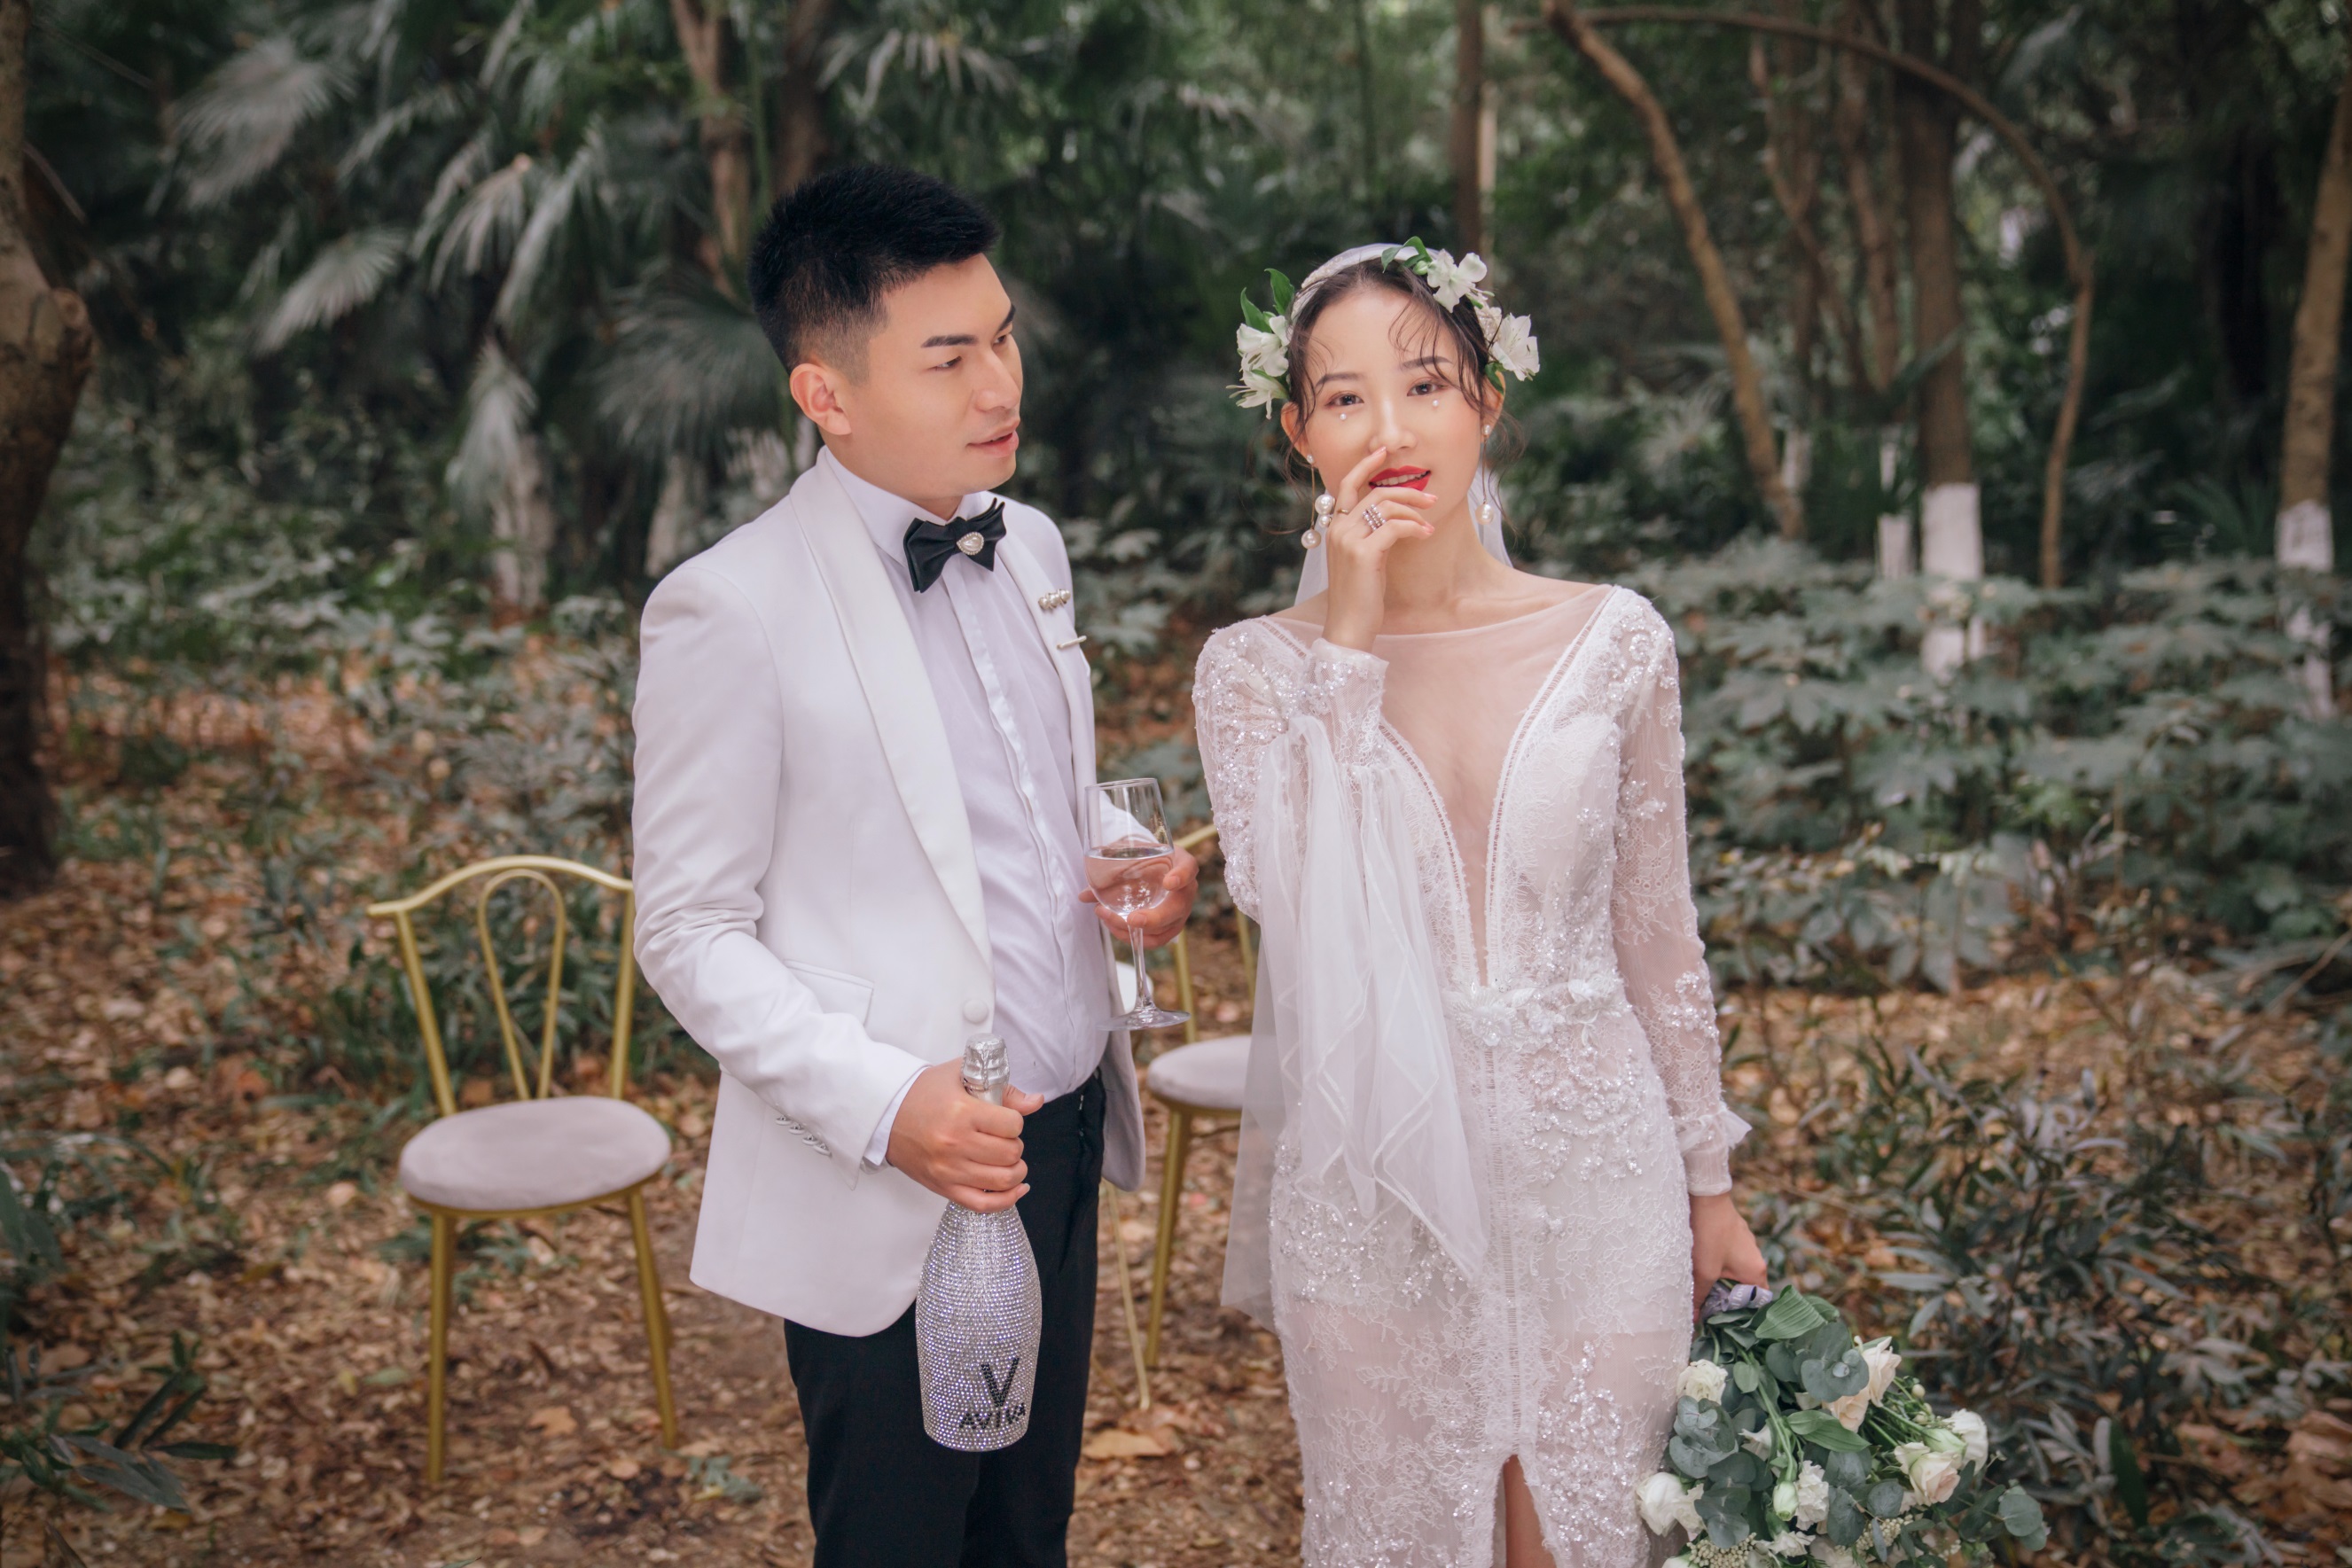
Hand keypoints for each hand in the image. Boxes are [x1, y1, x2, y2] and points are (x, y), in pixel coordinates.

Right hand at [885, 1058, 1045, 1211]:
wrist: (887, 1114)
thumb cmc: (924, 1093)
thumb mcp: (961, 1076)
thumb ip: (1003, 1089)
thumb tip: (1036, 1102)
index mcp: (962, 1113)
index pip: (1012, 1125)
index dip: (1015, 1121)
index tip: (1005, 1119)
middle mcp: (956, 1144)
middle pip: (1010, 1154)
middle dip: (1015, 1145)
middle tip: (1004, 1138)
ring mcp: (949, 1170)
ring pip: (1002, 1181)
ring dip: (1015, 1171)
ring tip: (1009, 1160)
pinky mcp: (943, 1188)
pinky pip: (983, 1205)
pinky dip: (1006, 1200)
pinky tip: (1017, 1188)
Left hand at [1080, 844, 1199, 948]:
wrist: (1156, 868)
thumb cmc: (1146, 860)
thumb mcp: (1132, 857)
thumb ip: (1110, 871)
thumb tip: (1083, 896)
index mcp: (1182, 864)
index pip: (1188, 868)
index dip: (1181, 876)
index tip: (1169, 882)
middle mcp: (1186, 890)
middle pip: (1178, 907)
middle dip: (1154, 918)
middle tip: (1132, 919)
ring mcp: (1181, 911)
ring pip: (1165, 929)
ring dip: (1136, 930)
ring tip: (1107, 917)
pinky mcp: (1171, 927)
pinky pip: (1156, 940)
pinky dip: (1134, 938)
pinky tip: (1114, 927)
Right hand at [1319, 443, 1438, 651]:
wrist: (1349, 626)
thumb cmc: (1359, 597)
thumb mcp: (1364, 559)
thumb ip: (1372, 536)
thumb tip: (1398, 518)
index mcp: (1334, 528)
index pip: (1346, 484)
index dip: (1366, 465)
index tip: (1383, 452)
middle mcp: (1337, 529)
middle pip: (1375, 493)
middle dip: (1407, 491)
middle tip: (1432, 498)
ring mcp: (1348, 539)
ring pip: (1386, 506)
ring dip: (1414, 511)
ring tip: (1429, 523)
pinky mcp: (1363, 552)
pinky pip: (1395, 527)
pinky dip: (1414, 527)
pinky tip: (1425, 535)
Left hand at [1690, 1191, 1766, 1318]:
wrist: (1705, 1197)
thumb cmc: (1709, 1236)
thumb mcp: (1702, 1271)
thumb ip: (1699, 1297)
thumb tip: (1694, 1321)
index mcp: (1756, 1271)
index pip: (1760, 1302)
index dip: (1745, 1314)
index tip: (1728, 1321)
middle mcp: (1757, 1259)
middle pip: (1747, 1289)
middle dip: (1729, 1299)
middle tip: (1711, 1308)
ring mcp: (1747, 1246)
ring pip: (1737, 1273)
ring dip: (1722, 1282)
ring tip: (1704, 1289)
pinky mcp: (1735, 1236)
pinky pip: (1731, 1259)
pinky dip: (1719, 1266)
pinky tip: (1701, 1267)